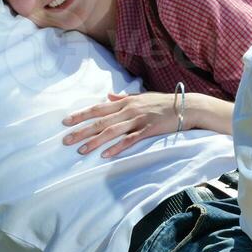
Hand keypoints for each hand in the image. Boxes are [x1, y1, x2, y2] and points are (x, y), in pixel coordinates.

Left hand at [63, 92, 178, 156]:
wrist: (185, 106)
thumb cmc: (162, 102)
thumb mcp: (141, 97)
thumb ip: (122, 98)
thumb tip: (107, 96)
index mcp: (125, 102)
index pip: (98, 108)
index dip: (81, 115)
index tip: (65, 121)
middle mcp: (128, 110)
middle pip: (100, 121)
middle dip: (81, 130)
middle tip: (66, 140)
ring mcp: (138, 120)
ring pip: (111, 131)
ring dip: (95, 141)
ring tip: (81, 150)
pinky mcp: (147, 130)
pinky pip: (129, 140)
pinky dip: (117, 147)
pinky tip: (106, 155)